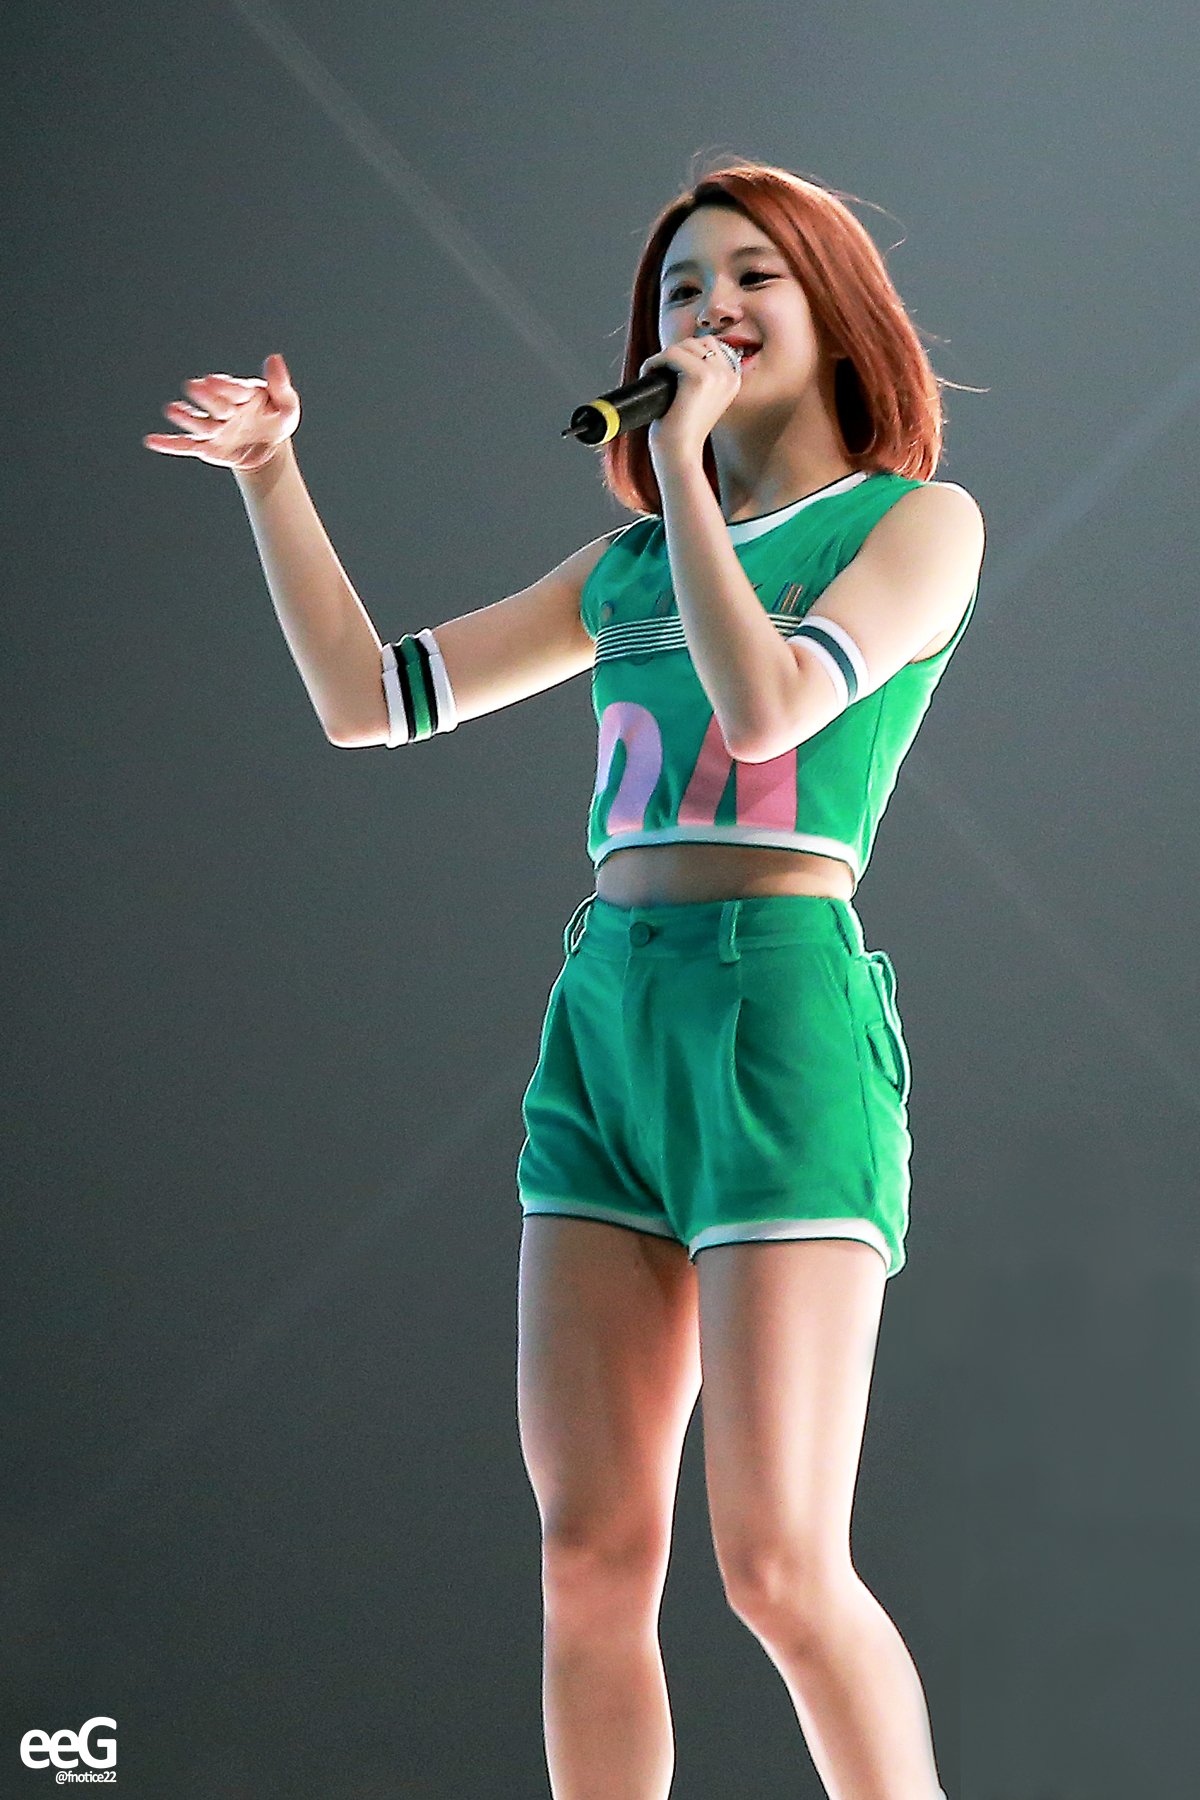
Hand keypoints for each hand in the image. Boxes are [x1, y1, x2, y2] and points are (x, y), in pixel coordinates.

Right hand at [142, 353, 300, 472]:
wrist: (268, 447)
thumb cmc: (276, 420)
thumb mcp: (287, 406)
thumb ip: (280, 385)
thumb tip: (274, 358)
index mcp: (241, 394)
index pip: (233, 389)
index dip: (225, 386)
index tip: (214, 380)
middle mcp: (223, 408)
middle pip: (215, 405)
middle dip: (206, 397)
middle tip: (194, 387)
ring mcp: (213, 427)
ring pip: (200, 423)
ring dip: (186, 417)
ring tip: (172, 409)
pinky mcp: (206, 446)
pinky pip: (187, 445)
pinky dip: (170, 444)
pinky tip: (152, 441)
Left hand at [643, 334, 740, 471]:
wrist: (680, 454)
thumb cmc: (683, 430)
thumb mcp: (699, 398)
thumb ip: (700, 375)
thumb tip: (682, 349)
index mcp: (733, 379)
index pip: (711, 344)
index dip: (686, 354)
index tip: (670, 372)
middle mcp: (729, 375)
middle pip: (698, 341)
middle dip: (675, 354)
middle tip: (660, 374)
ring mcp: (717, 375)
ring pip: (684, 346)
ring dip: (664, 357)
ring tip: (653, 375)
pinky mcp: (700, 377)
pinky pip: (671, 353)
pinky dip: (654, 362)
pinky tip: (648, 375)